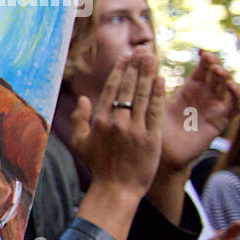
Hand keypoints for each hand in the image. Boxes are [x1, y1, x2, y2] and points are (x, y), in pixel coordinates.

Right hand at [72, 54, 163, 199]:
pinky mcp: (150, 137)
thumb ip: (79, 119)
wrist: (116, 189)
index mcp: (100, 121)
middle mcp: (116, 122)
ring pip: (142, 95)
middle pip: (128, 88)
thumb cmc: (99, 167)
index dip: (120, 71)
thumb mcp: (80, 143)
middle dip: (136, 67)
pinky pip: (155, 111)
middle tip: (143, 51)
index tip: (127, 57)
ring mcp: (134, 129)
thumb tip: (83, 98)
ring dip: (148, 74)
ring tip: (152, 58)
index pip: (112, 89)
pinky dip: (158, 94)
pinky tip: (161, 80)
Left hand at [161, 50, 239, 172]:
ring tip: (217, 71)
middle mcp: (205, 97)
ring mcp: (214, 108)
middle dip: (216, 65)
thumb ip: (152, 80)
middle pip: (218, 75)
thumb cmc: (154, 126)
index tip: (201, 50)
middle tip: (208, 59)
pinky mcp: (220, 122)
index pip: (204, 69)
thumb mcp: (154, 99)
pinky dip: (237, 94)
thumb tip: (143, 54)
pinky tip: (230, 86)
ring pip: (229, 87)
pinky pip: (236, 106)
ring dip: (226, 77)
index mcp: (191, 90)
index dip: (206, 58)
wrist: (159, 152)